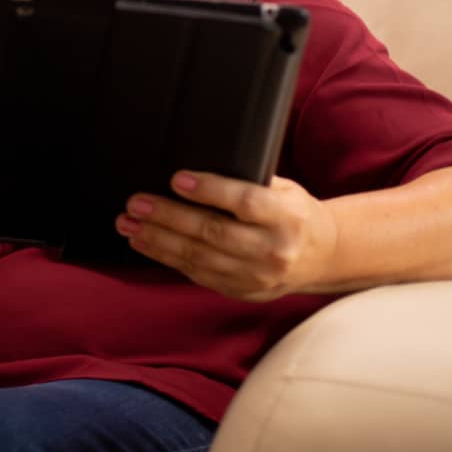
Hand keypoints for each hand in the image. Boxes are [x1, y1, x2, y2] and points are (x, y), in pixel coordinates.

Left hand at [115, 171, 338, 300]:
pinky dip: (167, 257)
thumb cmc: (293, 213)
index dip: (210, 191)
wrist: (323, 257)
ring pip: (199, 257)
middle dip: (168, 217)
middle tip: (136, 203)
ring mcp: (257, 275)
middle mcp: (273, 249)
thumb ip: (249, 180)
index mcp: (287, 217)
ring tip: (128, 223)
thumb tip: (196, 161)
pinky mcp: (241, 290)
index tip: (177, 179)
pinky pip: (197, 274)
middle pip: (213, 233)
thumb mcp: (284, 189)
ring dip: (157, 240)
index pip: (245, 203)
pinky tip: (144, 243)